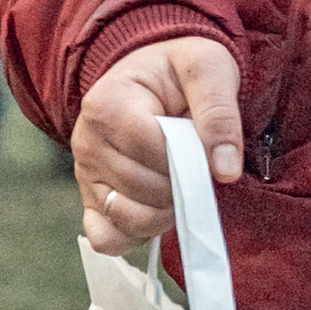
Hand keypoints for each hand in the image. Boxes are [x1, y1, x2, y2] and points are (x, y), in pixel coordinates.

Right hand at [73, 35, 243, 254]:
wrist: (151, 75)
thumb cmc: (179, 71)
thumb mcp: (208, 70)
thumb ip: (220, 114)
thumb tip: (226, 170)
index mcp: (108, 105)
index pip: (154, 153)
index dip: (190, 160)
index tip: (206, 148)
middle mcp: (86, 142)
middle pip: (143, 189)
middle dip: (181, 184)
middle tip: (195, 163)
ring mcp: (84, 175)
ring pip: (128, 218)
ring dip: (165, 212)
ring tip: (179, 181)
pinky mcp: (90, 200)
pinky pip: (107, 239)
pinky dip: (137, 235)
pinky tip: (157, 210)